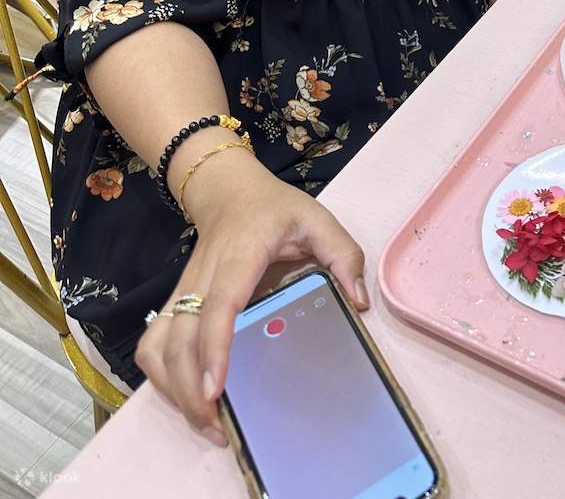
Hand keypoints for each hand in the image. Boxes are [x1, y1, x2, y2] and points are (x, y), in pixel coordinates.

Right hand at [135, 149, 367, 444]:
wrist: (227, 189)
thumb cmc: (274, 208)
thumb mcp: (317, 219)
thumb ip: (343, 255)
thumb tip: (358, 303)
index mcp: (240, 254)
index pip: (220, 305)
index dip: (215, 347)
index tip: (215, 389)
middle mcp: (203, 276)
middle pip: (181, 339)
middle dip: (191, 389)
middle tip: (221, 427)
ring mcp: (182, 291)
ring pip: (159, 345)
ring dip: (173, 388)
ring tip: (207, 420)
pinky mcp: (172, 303)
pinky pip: (153, 344)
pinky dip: (160, 375)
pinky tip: (185, 395)